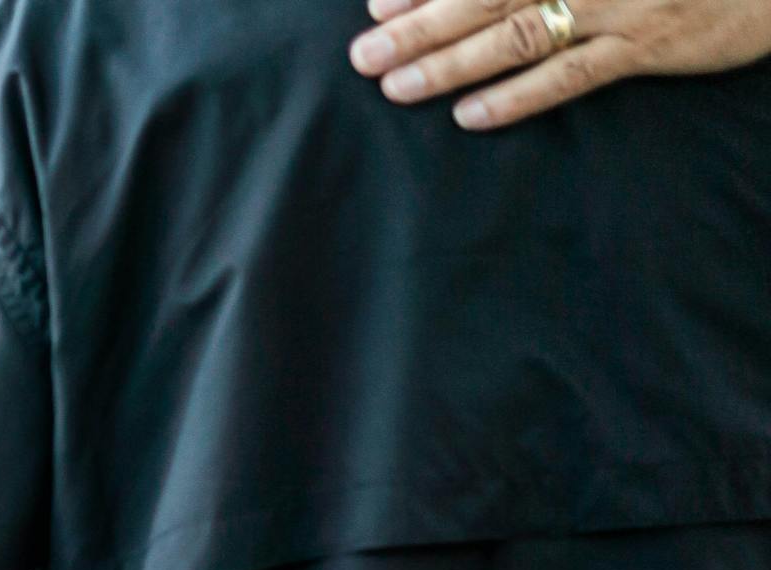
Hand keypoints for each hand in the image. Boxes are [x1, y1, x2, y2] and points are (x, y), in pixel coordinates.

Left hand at [350, 0, 770, 129]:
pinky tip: (470, 116)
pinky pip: (572, 76)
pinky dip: (517, 97)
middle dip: (419, 26)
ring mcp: (619, 3)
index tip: (376, 2)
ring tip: (396, 87)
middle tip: (363, 54)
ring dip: (451, 64)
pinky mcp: (648, 44)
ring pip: (519, 36)